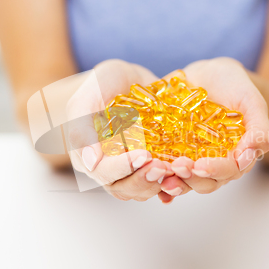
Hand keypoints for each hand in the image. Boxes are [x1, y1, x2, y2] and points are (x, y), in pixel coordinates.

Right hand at [65, 59, 178, 200]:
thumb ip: (83, 127)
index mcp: (89, 157)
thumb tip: (89, 162)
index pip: (104, 172)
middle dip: (145, 179)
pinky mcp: (153, 165)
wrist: (126, 80)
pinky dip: (174, 181)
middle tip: (163, 167)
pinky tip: (185, 173)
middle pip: (125, 187)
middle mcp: (110, 170)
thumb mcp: (87, 97)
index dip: (123, 167)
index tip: (143, 154)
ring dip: (161, 183)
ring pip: (144, 189)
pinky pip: (163, 181)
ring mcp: (133, 170)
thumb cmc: (101, 85)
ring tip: (176, 169)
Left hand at [160, 57, 268, 196]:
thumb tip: (251, 154)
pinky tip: (146, 175)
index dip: (215, 170)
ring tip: (159, 173)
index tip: (201, 165)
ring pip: (182, 180)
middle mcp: (213, 162)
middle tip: (178, 166)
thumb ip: (258, 127)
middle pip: (204, 182)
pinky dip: (155, 177)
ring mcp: (190, 159)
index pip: (228, 171)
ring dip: (171, 181)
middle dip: (190, 178)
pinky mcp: (169, 151)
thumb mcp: (251, 101)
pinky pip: (162, 168)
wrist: (208, 74)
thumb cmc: (235, 86)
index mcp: (236, 156)